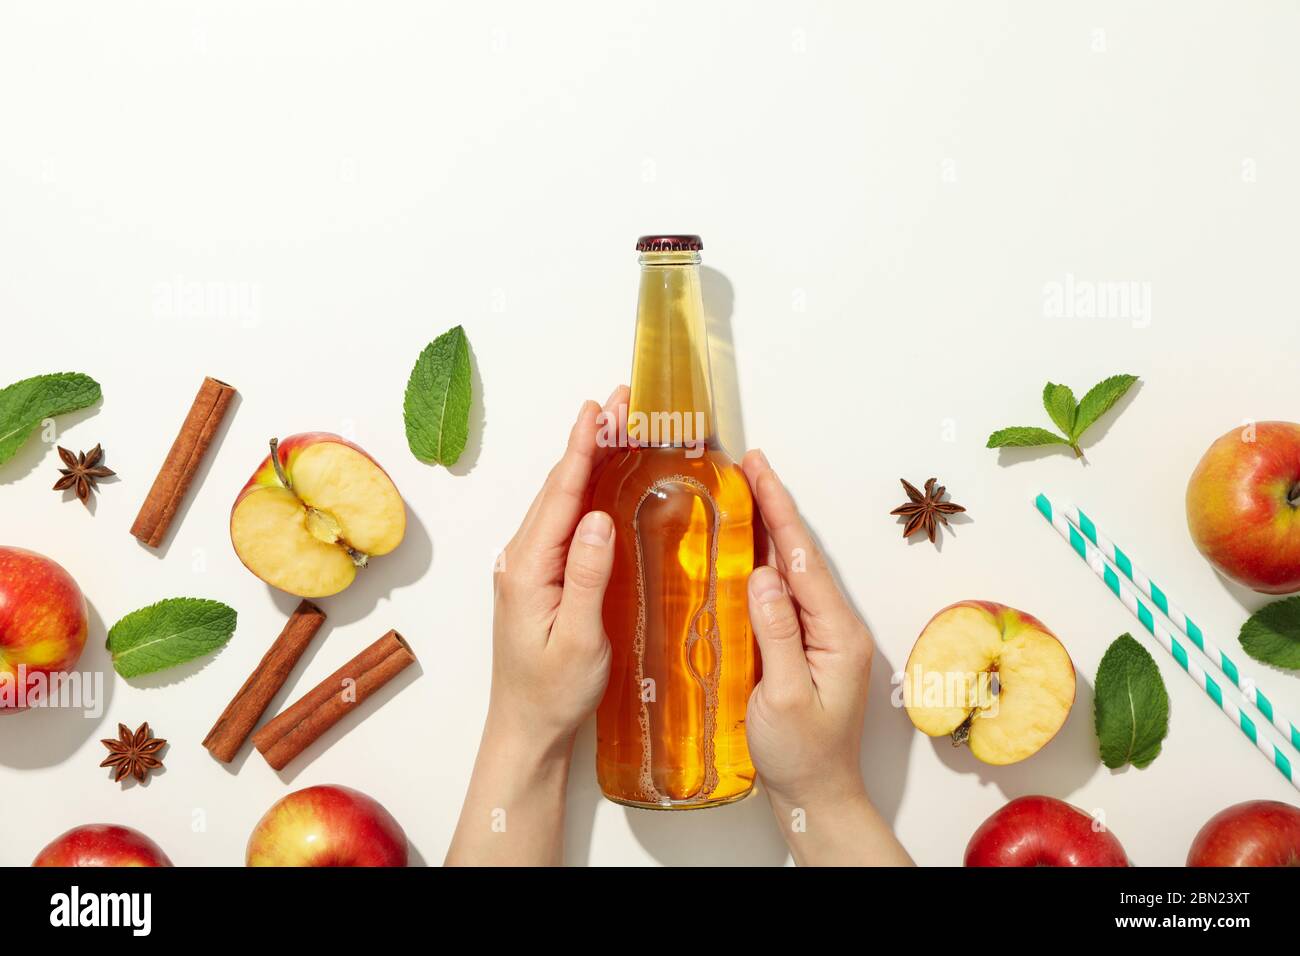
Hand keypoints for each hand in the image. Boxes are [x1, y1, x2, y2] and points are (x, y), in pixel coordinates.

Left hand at [487, 385, 627, 745]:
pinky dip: (583, 490)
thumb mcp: (579, 638)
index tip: (598, 409)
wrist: (527, 729)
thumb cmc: (553, 692)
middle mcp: (521, 559)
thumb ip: (586, 576)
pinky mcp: (539, 577)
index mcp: (527, 569)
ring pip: (559, 500)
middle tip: (618, 401)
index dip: (582, 447)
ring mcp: (527, 567)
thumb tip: (597, 517)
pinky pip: (562, 521)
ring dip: (586, 460)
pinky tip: (599, 479)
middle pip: (559, 486)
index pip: (559, 495)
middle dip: (589, 439)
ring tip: (613, 424)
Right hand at [741, 449, 912, 865]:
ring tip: (745, 493)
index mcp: (838, 633)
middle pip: (802, 555)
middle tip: (748, 465)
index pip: (804, 559)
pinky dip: (765, 563)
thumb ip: (775, 633)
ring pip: (793, 571)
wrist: (815, 795)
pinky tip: (746, 550)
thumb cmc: (801, 755)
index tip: (759, 471)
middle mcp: (835, 627)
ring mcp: (821, 636)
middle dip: (775, 507)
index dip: (780, 511)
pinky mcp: (804, 647)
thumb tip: (762, 574)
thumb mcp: (782, 697)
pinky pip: (784, 595)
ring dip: (771, 530)